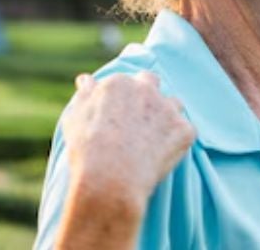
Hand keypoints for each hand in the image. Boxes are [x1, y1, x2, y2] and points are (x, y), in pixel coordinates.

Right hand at [63, 72, 194, 204]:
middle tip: (138, 120)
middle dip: (147, 95)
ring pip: (173, 104)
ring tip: (152, 139)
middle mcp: (146, 89)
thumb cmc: (86, 152)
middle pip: (152, 82)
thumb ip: (85, 95)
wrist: (110, 180)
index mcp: (119, 84)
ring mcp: (168, 108)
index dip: (124, 99)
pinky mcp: (185, 129)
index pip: (127, 82)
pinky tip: (161, 155)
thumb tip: (86, 79)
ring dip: (166, 116)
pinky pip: (184, 132)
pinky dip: (176, 141)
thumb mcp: (75, 119)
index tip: (120, 116)